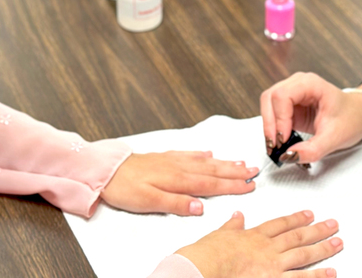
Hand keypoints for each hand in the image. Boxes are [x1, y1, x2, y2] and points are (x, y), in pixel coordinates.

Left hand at [100, 151, 256, 216]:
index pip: (211, 185)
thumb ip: (176, 203)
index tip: (250, 186)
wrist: (106, 170)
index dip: (232, 186)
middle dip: (235, 172)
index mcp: (178, 180)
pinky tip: (209, 153)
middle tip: (254, 171)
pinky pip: (189, 154)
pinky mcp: (164, 157)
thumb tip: (201, 207)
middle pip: (213, 171)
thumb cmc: (125, 188)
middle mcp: (179, 167)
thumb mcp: (149, 202)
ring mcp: (173, 160)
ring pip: (204, 161)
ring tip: (240, 162)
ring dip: (223, 163)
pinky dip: (202, 154)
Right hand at [176, 210, 341, 277]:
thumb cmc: (210, 253)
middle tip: (333, 224)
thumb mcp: (220, 234)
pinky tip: (331, 273)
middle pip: (298, 237)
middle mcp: (268, 249)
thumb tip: (237, 216)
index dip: (297, 218)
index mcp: (255, 236)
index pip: (281, 224)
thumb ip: (232, 225)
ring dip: (323, 249)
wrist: (207, 267)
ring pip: (304, 255)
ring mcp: (274, 266)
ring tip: (338, 243)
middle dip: (317, 230)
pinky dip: (317, 276)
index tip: (309, 214)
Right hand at [260, 73, 361, 162]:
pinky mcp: (290, 105)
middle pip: (270, 97)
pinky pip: (273, 113)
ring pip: (268, 104)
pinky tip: (280, 142)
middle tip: (275, 146)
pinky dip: (273, 128)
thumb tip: (287, 156)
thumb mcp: (335, 138)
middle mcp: (298, 84)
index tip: (284, 140)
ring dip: (269, 126)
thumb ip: (312, 149)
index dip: (279, 119)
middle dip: (270, 123)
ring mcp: (293, 93)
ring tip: (276, 146)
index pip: (283, 96)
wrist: (359, 117)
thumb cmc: (351, 120)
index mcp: (311, 84)